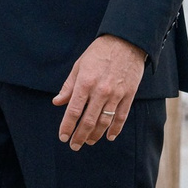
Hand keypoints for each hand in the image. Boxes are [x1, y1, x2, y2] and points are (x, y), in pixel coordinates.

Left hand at [51, 35, 146, 149]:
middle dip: (80, 136)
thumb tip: (57, 102)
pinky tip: (109, 136)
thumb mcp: (79, 66)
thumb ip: (69, 86)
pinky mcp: (129, 94)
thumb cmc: (99, 52)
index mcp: (85, 83)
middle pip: (88, 121)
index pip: (74, 111)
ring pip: (104, 122)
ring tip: (89, 142)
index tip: (63, 137)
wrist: (126, 41)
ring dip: (95, 135)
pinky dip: (115, 129)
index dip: (67, 126)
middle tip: (74, 146)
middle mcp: (100, 91)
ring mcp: (116, 94)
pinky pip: (121, 116)